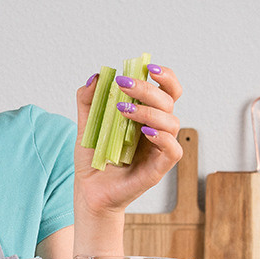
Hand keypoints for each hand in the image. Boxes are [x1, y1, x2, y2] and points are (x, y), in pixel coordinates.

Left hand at [74, 64, 183, 230]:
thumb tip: (95, 77)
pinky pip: (173, 149)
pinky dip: (161, 137)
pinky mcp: (159, 168)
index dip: (165, 76)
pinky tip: (144, 132)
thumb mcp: (86, 126)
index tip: (149, 66)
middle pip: (169, 101)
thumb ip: (88, 102)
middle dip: (148, 88)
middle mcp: (158, 129)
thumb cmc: (94, 160)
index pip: (167, 91)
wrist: (89, 192)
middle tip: (124, 83)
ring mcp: (160, 149)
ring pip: (172, 122)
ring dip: (149, 111)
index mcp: (147, 116)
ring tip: (122, 109)